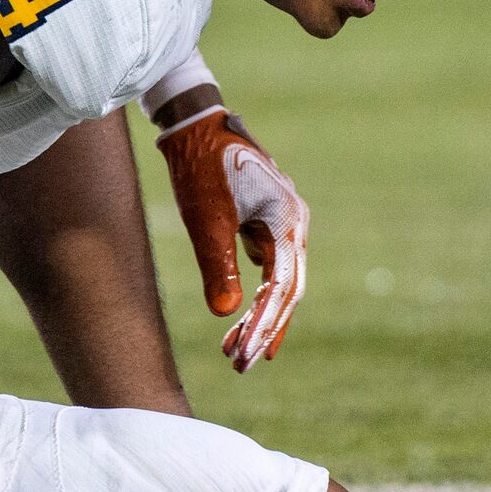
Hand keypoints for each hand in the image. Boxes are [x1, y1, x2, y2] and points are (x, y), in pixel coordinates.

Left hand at [156, 102, 307, 371]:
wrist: (195, 125)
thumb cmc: (201, 167)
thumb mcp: (205, 219)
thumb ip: (218, 266)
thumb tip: (226, 314)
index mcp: (288, 220)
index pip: (281, 287)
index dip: (263, 326)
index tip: (244, 356)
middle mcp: (295, 222)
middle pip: (288, 290)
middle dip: (265, 330)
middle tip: (241, 366)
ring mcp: (284, 222)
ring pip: (281, 282)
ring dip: (260, 317)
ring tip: (236, 353)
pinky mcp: (268, 223)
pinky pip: (271, 269)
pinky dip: (257, 296)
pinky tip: (243, 321)